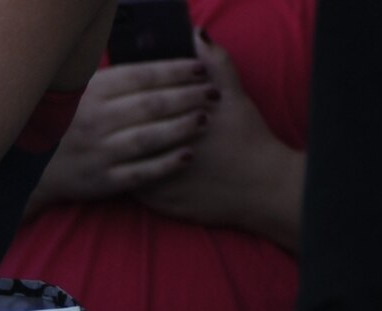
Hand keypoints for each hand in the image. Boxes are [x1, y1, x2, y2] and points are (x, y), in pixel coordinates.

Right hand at [31, 55, 214, 210]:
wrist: (37, 171)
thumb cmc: (71, 125)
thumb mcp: (84, 94)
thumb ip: (118, 80)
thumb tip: (161, 61)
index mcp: (91, 94)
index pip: (142, 77)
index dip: (175, 71)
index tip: (200, 69)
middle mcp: (94, 122)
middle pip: (151, 105)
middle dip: (187, 97)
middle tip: (212, 93)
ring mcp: (98, 153)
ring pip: (149, 138)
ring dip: (182, 127)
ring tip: (205, 119)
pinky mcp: (101, 182)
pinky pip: (141, 173)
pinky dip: (167, 164)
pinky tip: (189, 155)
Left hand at [136, 31, 301, 242]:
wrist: (260, 187)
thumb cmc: (247, 138)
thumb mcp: (234, 95)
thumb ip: (215, 62)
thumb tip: (196, 36)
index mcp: (175, 119)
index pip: (136, 104)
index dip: (131, 99)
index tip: (132, 98)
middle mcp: (161, 150)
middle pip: (126, 133)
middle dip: (121, 125)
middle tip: (126, 121)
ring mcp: (156, 179)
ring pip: (124, 162)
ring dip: (122, 152)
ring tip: (127, 142)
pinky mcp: (157, 204)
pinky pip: (131, 187)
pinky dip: (130, 175)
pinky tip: (135, 166)